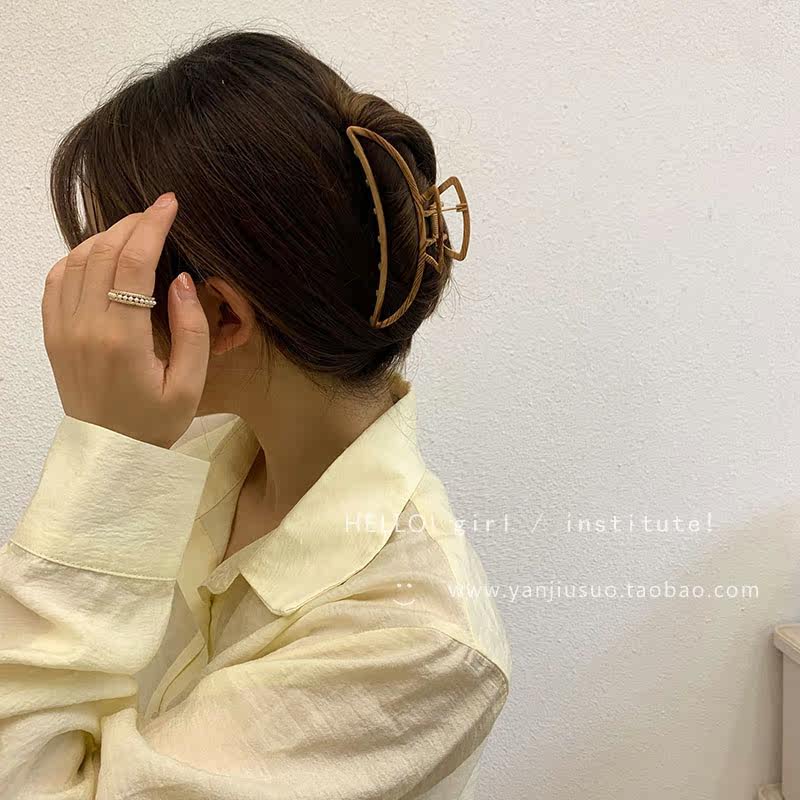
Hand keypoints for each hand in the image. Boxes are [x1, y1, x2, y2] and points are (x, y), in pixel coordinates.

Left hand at [41, 192, 209, 448]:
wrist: (110, 453)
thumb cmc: (155, 422)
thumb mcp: (191, 385)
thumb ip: (191, 330)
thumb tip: (182, 279)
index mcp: (121, 340)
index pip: (133, 263)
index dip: (152, 225)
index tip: (169, 203)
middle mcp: (85, 327)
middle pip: (103, 252)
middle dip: (132, 224)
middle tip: (158, 213)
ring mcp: (62, 329)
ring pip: (77, 259)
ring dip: (106, 236)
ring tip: (136, 233)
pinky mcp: (52, 334)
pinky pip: (57, 279)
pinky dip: (79, 256)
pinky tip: (102, 256)